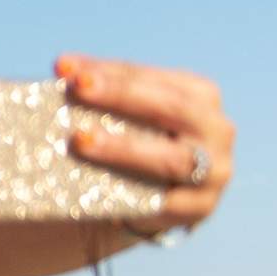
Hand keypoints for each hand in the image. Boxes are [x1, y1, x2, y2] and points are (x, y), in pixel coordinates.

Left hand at [59, 54, 234, 233]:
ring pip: (175, 158)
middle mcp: (216, 129)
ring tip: (80, 140)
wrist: (147, 200)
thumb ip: (100, 94)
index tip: (63, 66)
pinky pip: (170, 203)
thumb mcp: (124, 114)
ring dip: (126, 147)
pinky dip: (138, 195)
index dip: (109, 70)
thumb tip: (61, 71)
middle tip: (78, 88)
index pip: (151, 77)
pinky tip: (101, 190)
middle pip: (173, 107)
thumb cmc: (131, 143)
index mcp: (199, 95)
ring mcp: (215, 172)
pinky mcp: (199, 209)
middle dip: (123, 94)